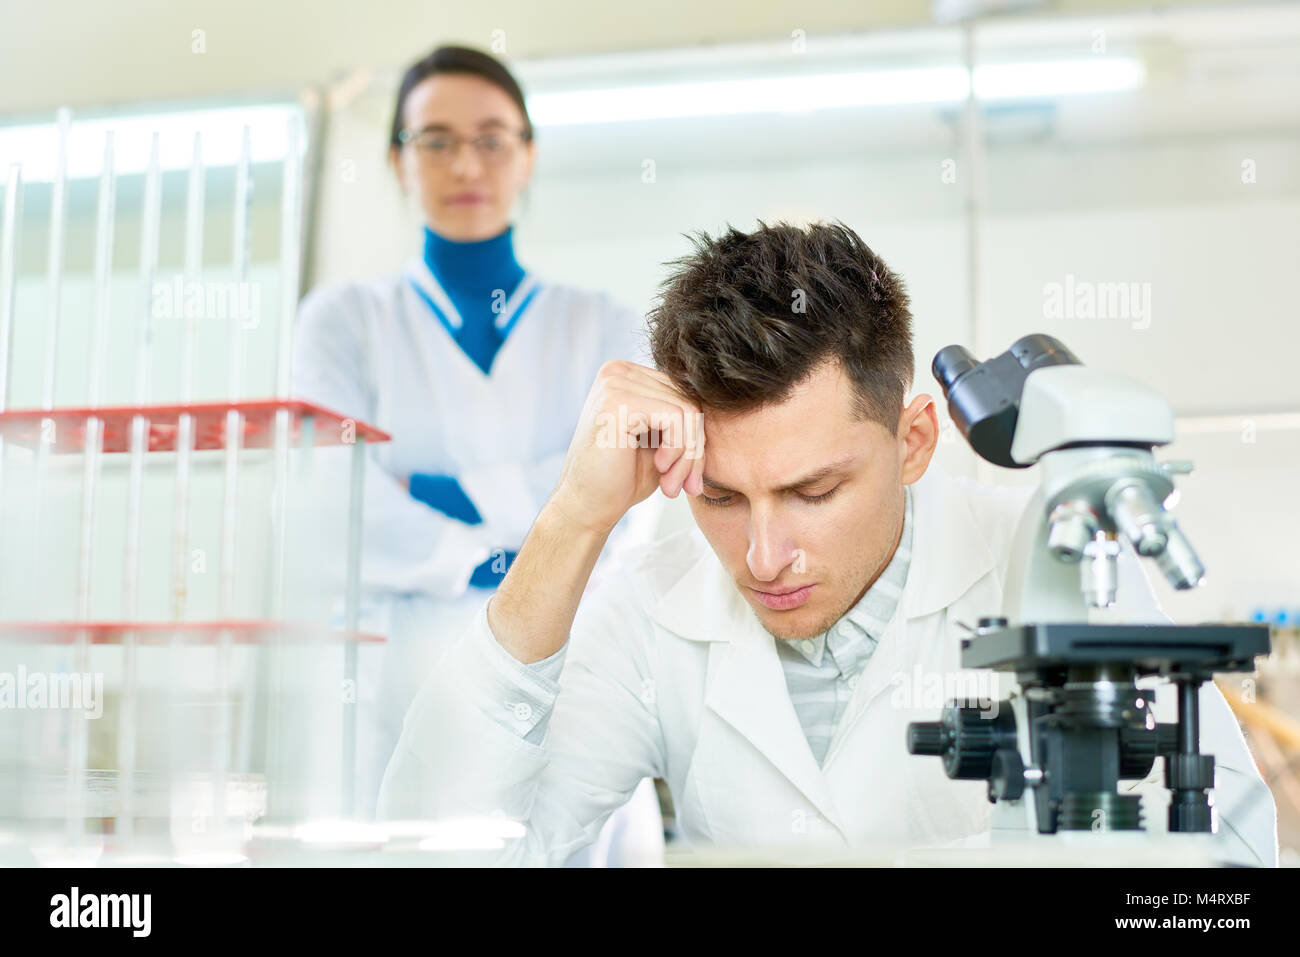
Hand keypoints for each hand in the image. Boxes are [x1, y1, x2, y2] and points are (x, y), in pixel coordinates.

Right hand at [548, 360, 705, 535]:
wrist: (586, 509)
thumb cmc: (622, 478)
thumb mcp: (661, 441)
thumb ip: (684, 418)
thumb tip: (728, 402)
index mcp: (628, 375)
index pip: (685, 393)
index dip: (696, 436)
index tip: (689, 476)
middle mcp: (619, 371)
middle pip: (689, 399)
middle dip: (695, 449)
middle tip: (685, 485)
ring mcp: (616, 383)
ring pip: (687, 410)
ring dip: (689, 456)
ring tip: (673, 485)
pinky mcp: (618, 402)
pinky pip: (675, 418)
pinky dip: (679, 451)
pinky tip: (661, 471)